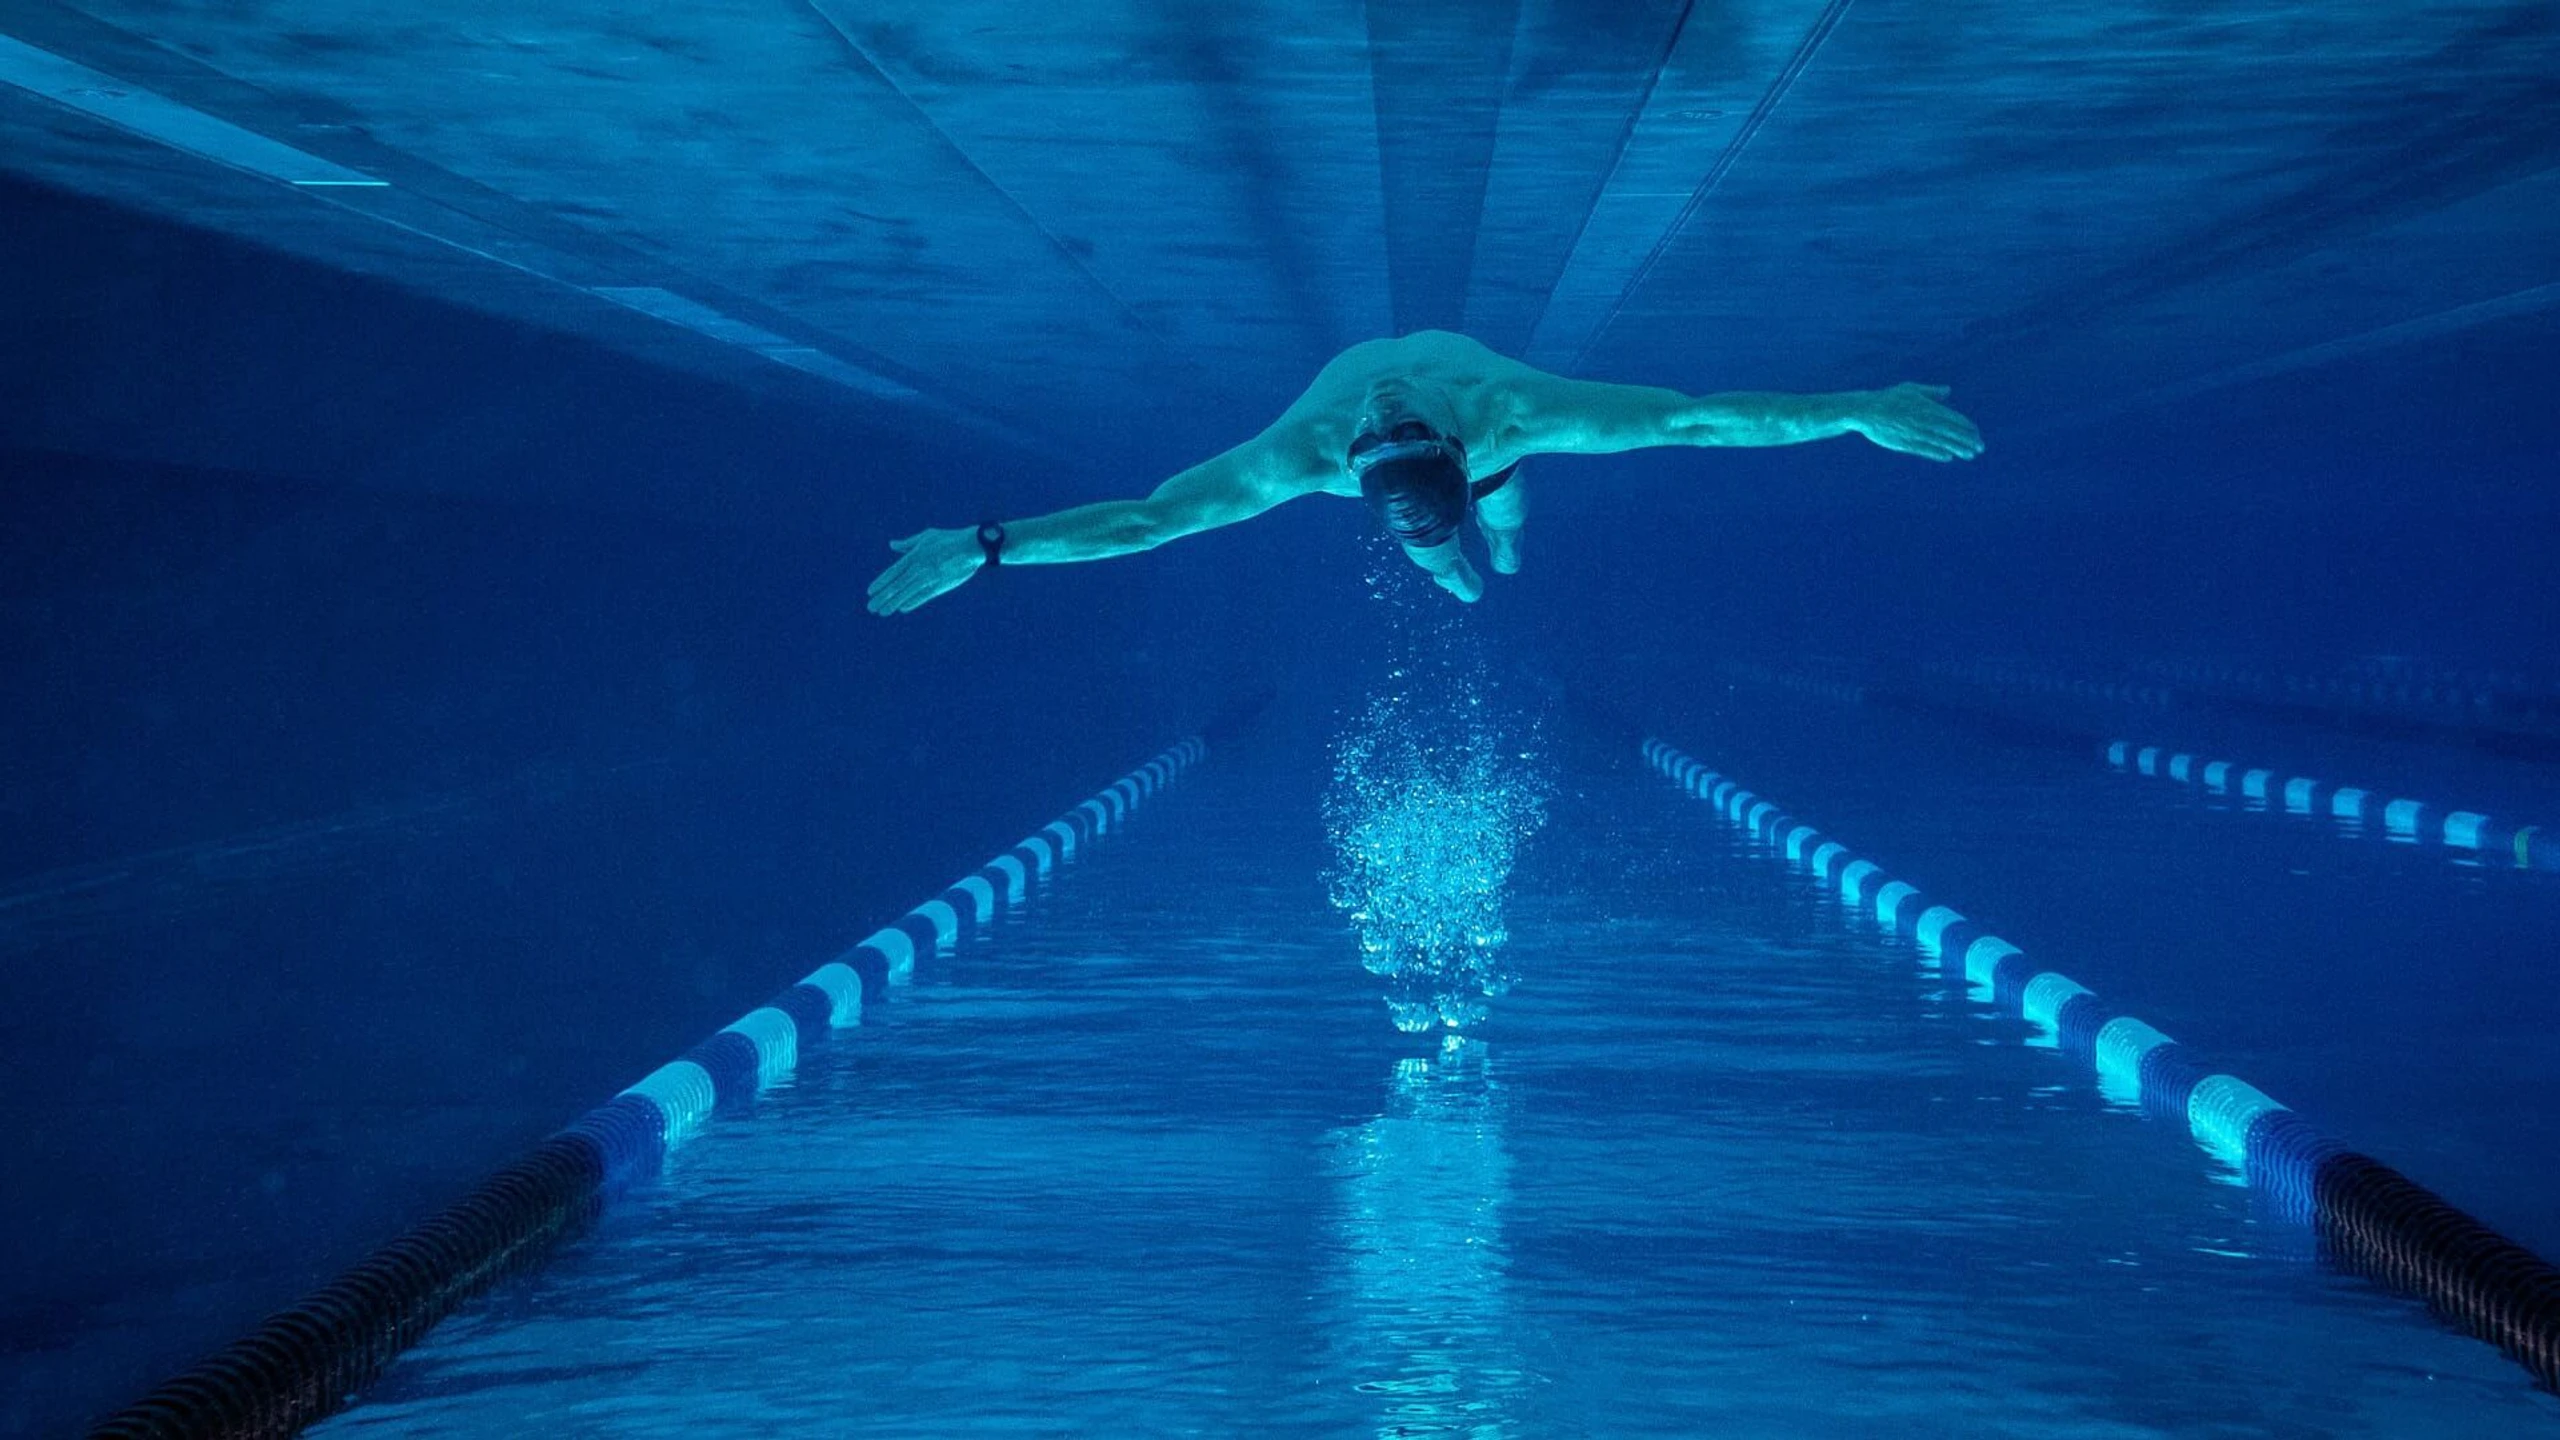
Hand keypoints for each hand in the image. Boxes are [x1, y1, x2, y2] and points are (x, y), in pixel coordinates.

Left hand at [865, 526, 984, 614]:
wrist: (971, 547)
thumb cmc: (949, 539)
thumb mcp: (926, 537)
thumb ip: (908, 544)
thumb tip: (892, 545)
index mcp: (914, 556)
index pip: (892, 572)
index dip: (880, 582)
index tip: (870, 591)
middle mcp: (919, 569)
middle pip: (896, 585)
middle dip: (882, 597)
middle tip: (871, 607)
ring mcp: (929, 579)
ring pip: (907, 593)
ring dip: (893, 603)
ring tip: (882, 611)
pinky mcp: (940, 586)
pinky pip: (923, 596)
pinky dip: (912, 602)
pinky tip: (902, 608)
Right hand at [1850, 383, 1983, 461]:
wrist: (1866, 411)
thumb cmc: (1888, 398)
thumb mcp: (1910, 389)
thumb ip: (1931, 392)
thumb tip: (1948, 391)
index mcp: (1927, 407)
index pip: (1953, 418)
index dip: (1966, 426)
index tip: (1976, 433)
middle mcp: (1924, 420)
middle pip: (1951, 431)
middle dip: (1968, 440)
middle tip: (1980, 447)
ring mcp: (1915, 432)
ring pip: (1941, 442)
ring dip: (1958, 448)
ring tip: (1970, 454)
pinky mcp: (1905, 443)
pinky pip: (1925, 449)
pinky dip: (1937, 453)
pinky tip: (1948, 457)